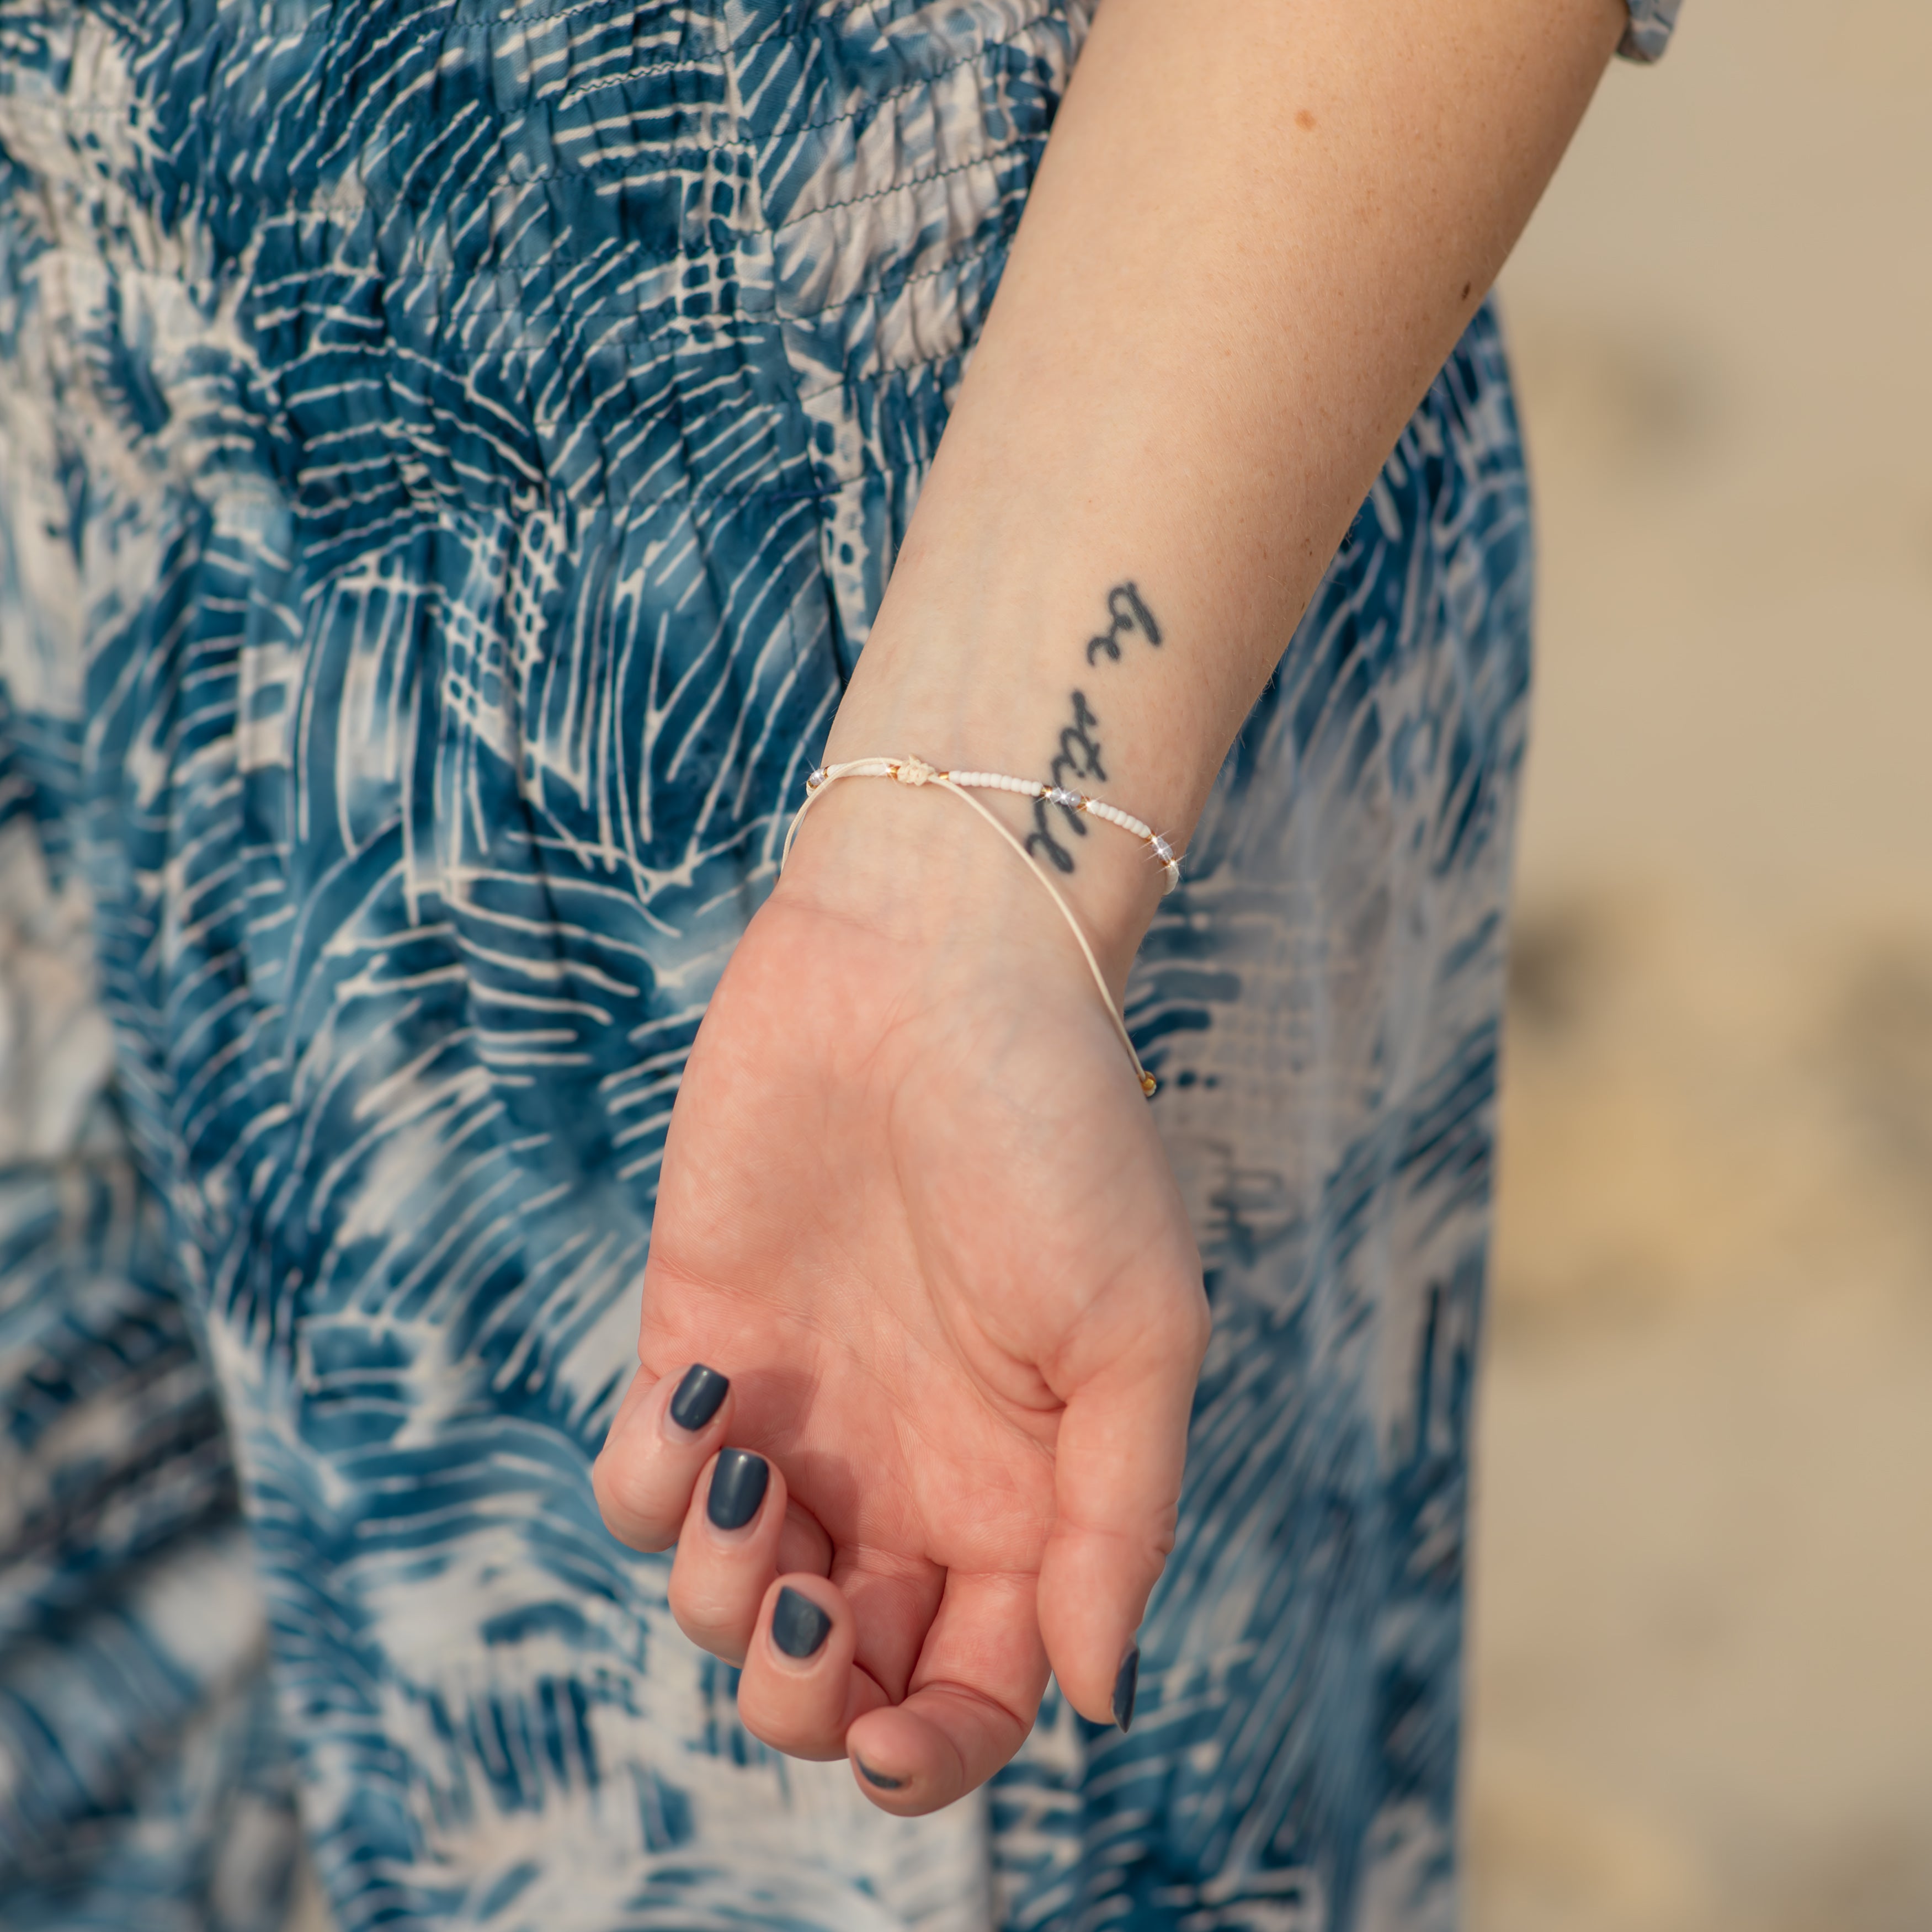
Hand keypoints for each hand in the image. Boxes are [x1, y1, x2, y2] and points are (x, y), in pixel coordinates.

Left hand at [592, 781, 1208, 1813]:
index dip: (931, 1756)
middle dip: (804, 1699)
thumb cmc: (1057, 1132)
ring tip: (751, 1483)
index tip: (891, 1739)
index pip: (976, 1691)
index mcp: (1021, 1491)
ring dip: (720, 1595)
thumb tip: (1098, 1698)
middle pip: (837, 1676)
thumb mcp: (1136, 1328)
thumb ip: (1117, 1521)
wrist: (931, 965)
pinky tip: (703, 1406)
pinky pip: (638, 1490)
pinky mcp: (698, 1345)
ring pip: (722, 1603)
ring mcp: (798, 1419)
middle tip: (809, 1613)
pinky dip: (649, 1491)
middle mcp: (906, 1475)